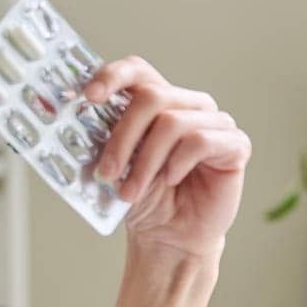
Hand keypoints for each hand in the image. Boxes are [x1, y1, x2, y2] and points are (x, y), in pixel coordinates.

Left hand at [83, 56, 251, 261]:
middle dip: (122, 137)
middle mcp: (188, 104)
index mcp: (158, 101)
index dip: (112, 76)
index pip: (137, 70)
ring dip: (144, 162)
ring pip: (172, 123)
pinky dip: (178, 163)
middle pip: (152, 96)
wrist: (169, 236)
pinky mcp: (235, 144)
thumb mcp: (114, 165)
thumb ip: (100, 139)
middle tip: (106, 172)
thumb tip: (71, 120)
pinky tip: (172, 180)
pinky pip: (201, 141)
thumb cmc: (144, 198)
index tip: (89, 96)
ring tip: (131, 192)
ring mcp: (215, 121)